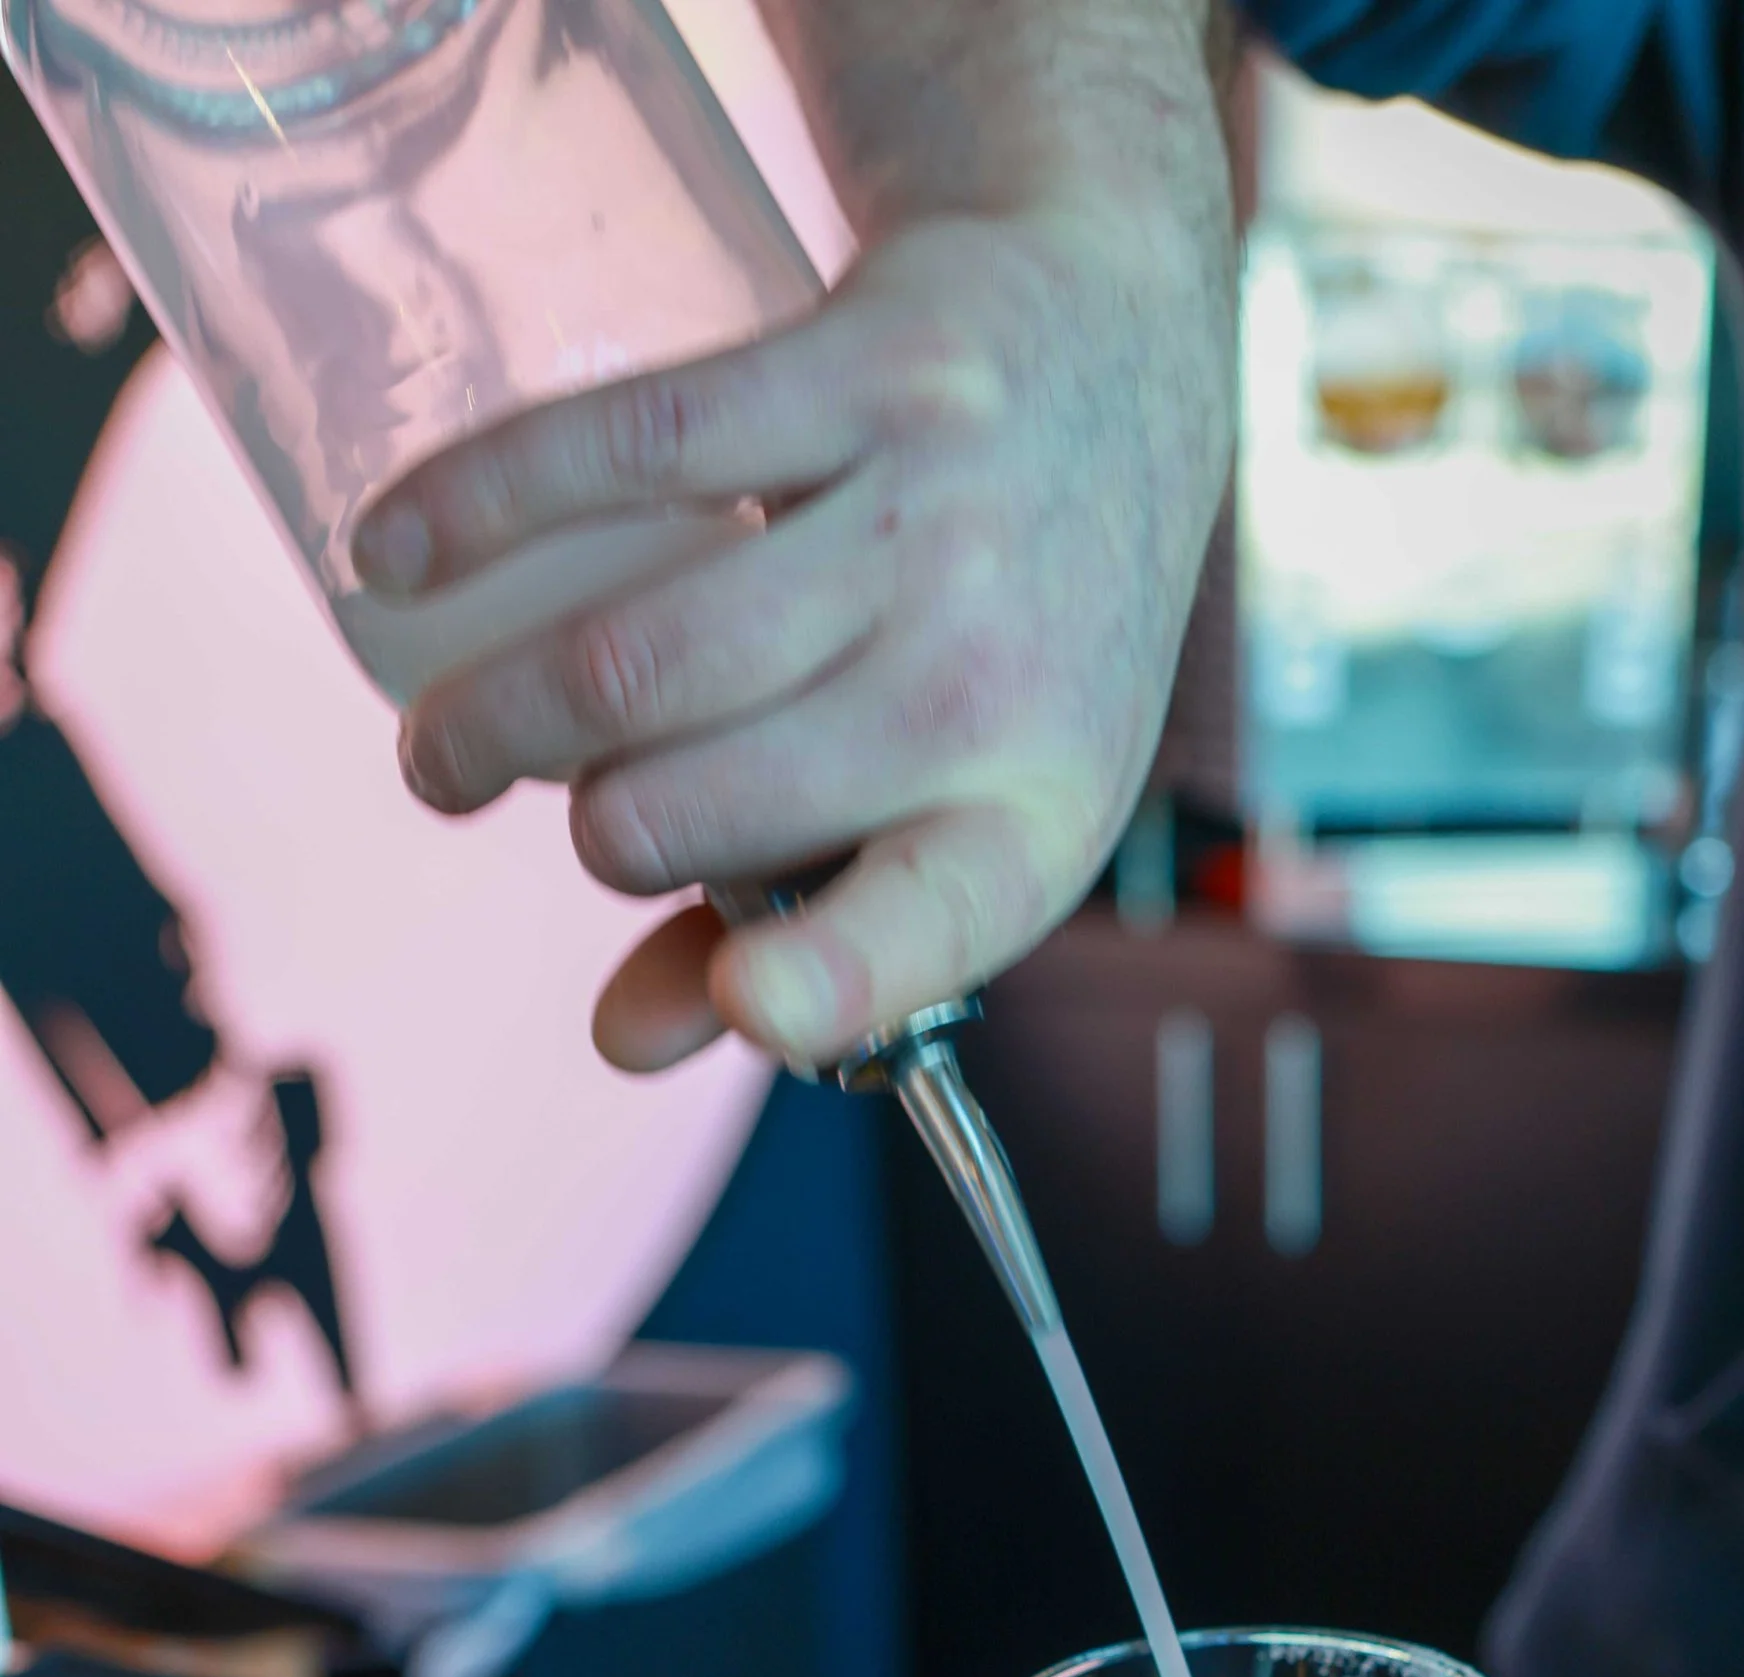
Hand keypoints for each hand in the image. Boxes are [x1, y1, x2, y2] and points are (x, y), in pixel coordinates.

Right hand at [354, 205, 1233, 1071]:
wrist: (1115, 335)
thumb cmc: (1012, 626)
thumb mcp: (960, 803)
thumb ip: (793, 935)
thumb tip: (624, 1041)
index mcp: (1031, 820)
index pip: (933, 921)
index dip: (834, 976)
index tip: (748, 999)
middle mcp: (992, 676)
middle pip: (699, 804)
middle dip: (593, 836)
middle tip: (561, 810)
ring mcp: (932, 514)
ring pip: (637, 659)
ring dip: (492, 720)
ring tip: (447, 746)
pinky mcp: (862, 368)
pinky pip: (627, 449)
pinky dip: (478, 510)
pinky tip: (396, 560)